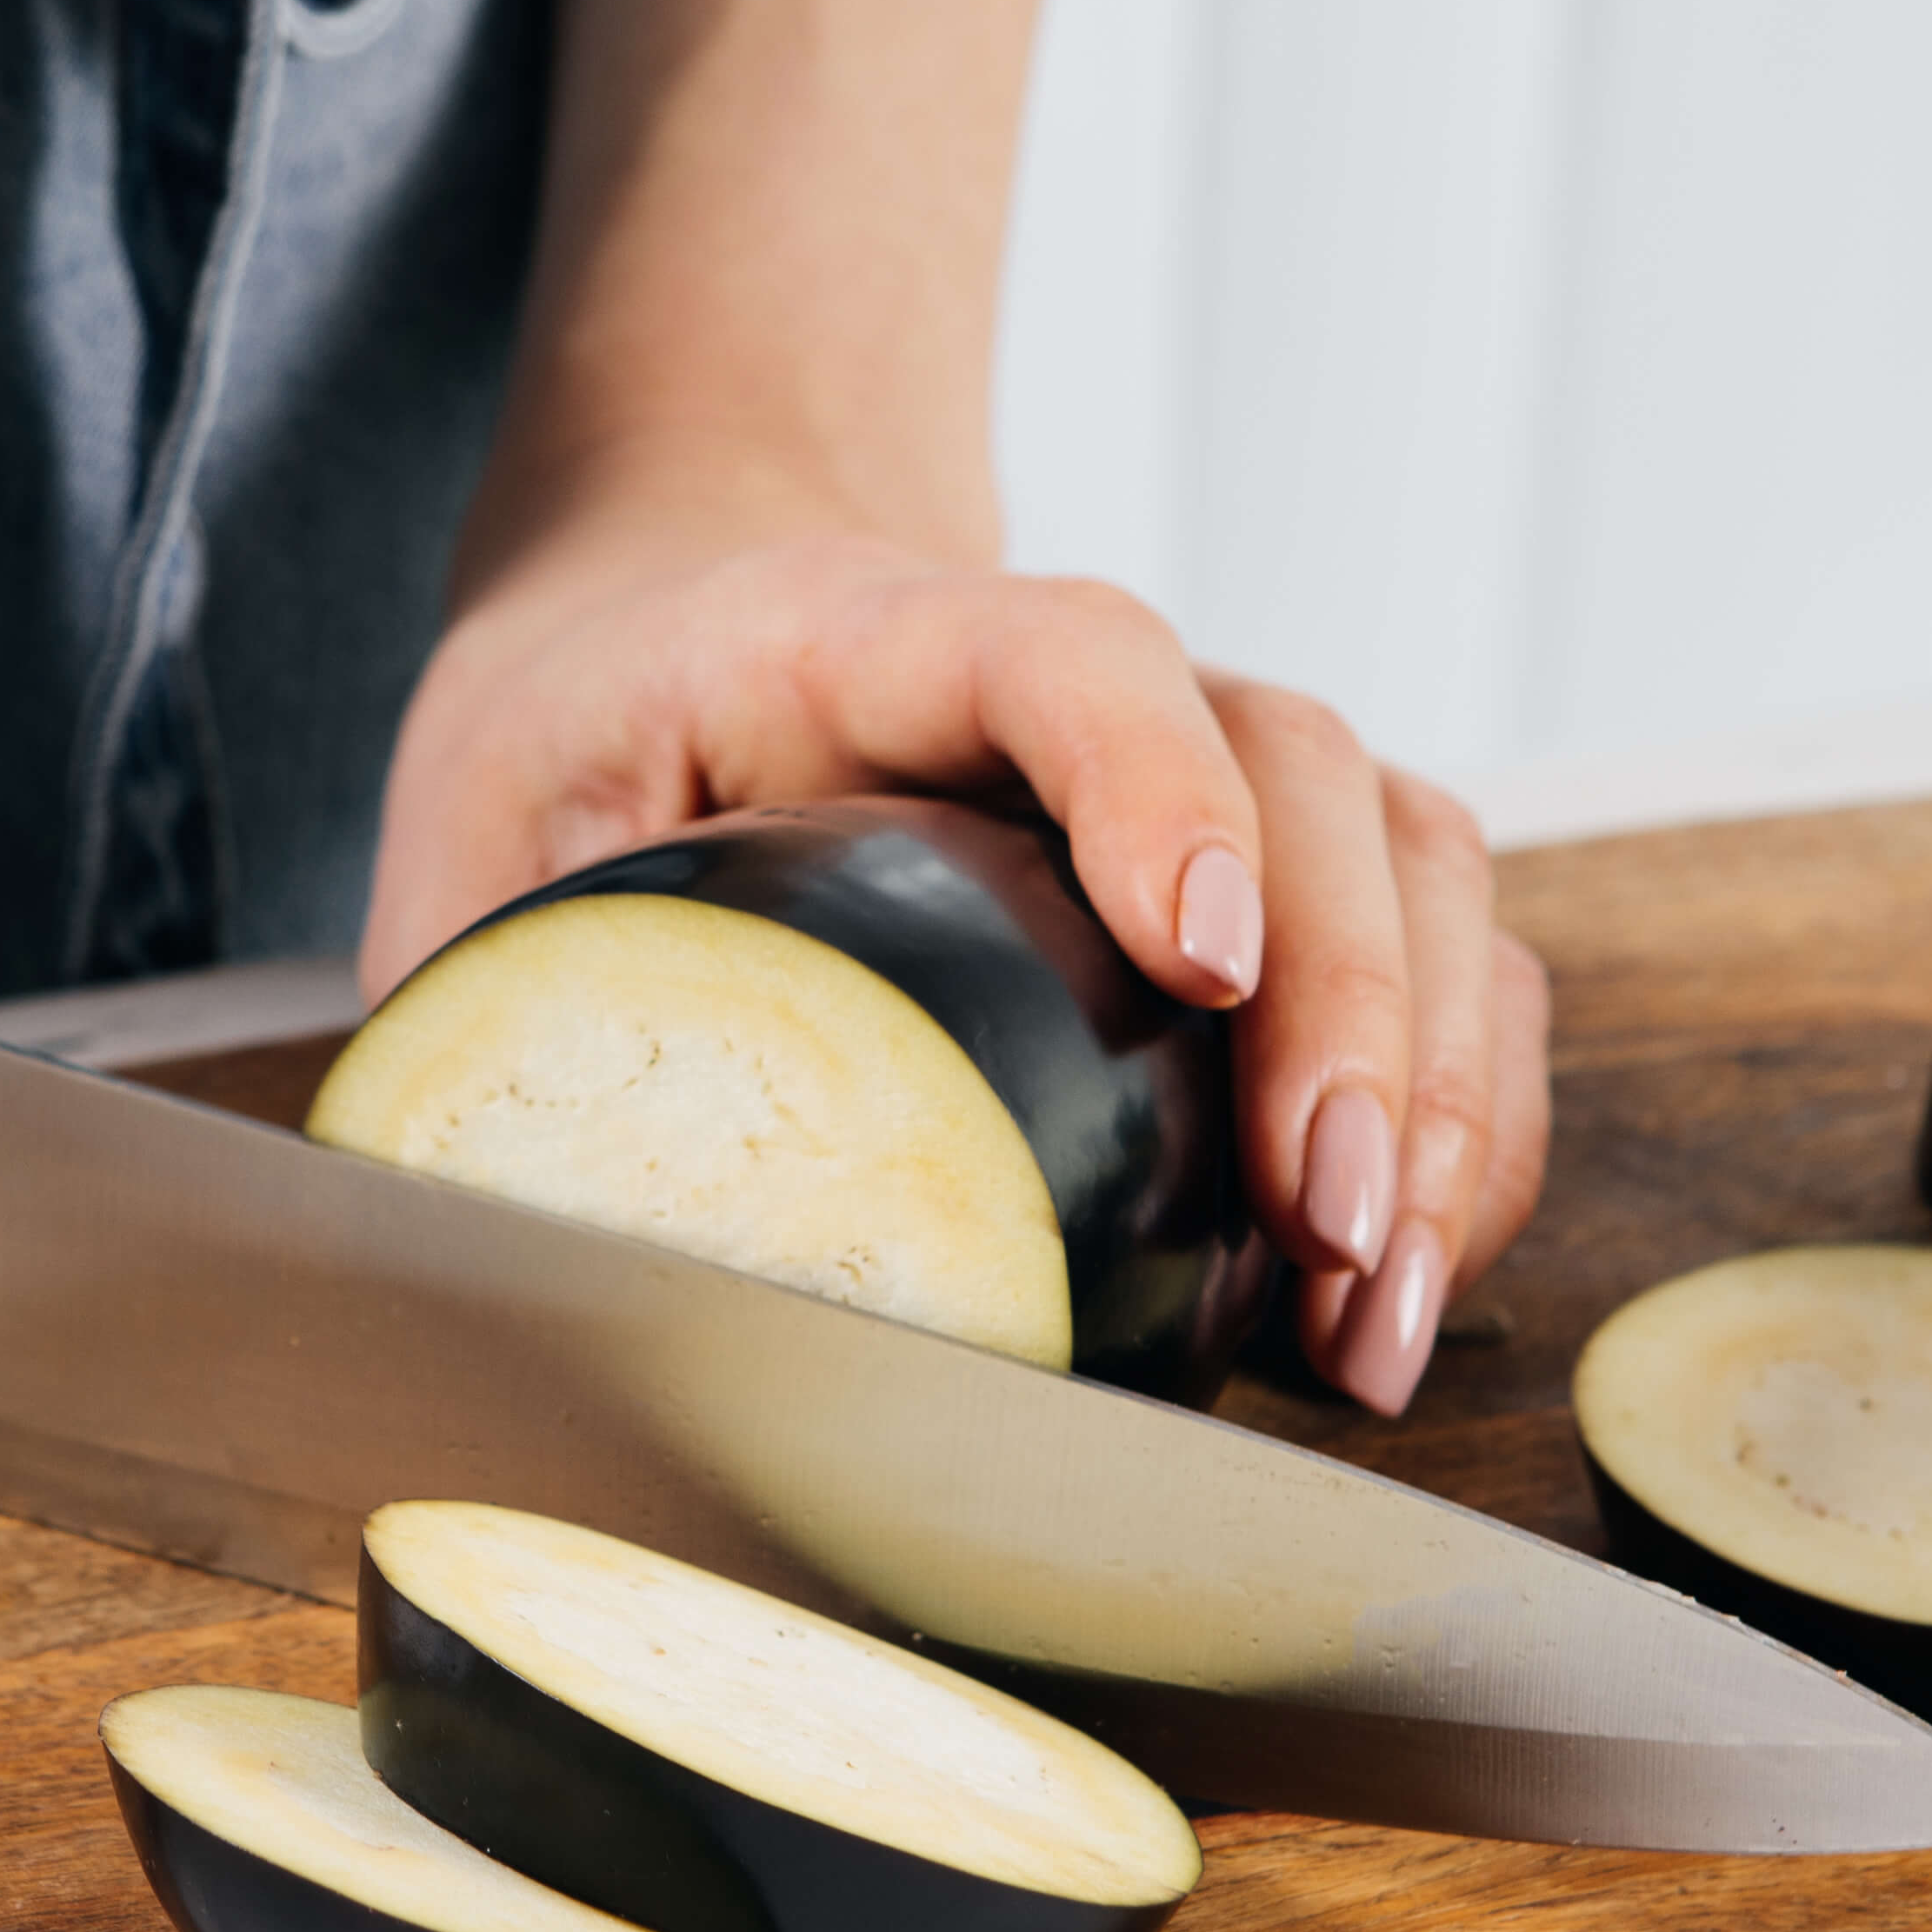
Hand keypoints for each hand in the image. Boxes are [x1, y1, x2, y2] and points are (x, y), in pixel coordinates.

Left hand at [369, 511, 1548, 1418]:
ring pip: (1413, 857)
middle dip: (1352, 1011)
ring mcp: (1199, 771)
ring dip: (1442, 1088)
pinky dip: (1464, 1120)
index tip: (1193, 960)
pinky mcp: (1266, 882)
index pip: (1066, 647)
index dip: (1155, 781)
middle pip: (1300, 768)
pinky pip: (1440, 959)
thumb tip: (493, 1246)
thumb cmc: (569, 751)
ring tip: (1380, 1306)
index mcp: (856, 633)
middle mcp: (1072, 682)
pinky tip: (1394, 1289)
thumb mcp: (467, 851)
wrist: (664, 625)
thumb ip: (483, 1012)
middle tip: (1330, 1229)